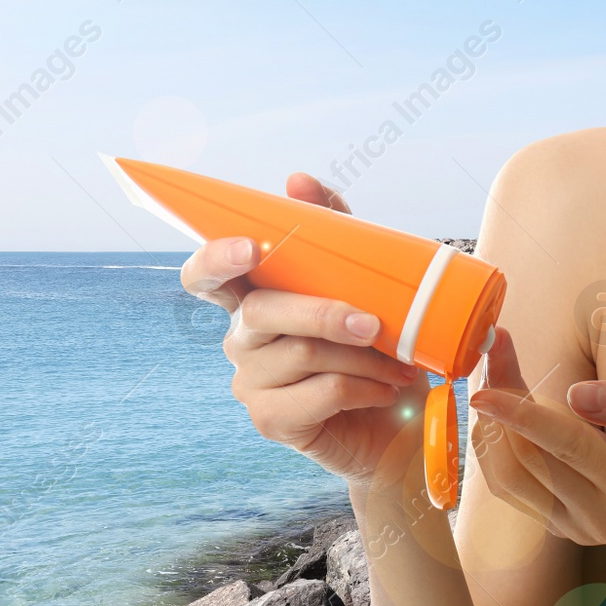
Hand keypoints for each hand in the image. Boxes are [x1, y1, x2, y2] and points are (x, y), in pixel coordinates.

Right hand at [178, 171, 431, 491]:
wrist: (400, 426)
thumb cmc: (377, 349)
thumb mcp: (364, 281)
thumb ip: (333, 231)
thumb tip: (296, 179)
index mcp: (254, 298)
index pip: (204, 275)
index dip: (214, 258)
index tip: (250, 247)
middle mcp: (241, 338)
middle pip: (262, 311)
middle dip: (324, 313)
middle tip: (373, 323)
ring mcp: (249, 382)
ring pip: (300, 353)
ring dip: (361, 358)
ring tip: (399, 365)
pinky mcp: (270, 421)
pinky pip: (319, 394)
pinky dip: (362, 388)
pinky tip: (384, 392)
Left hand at [468, 325, 605, 565]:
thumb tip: (576, 393)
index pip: (568, 448)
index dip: (523, 415)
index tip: (486, 389)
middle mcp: (597, 516)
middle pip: (528, 459)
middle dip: (501, 401)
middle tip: (493, 350)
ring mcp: (574, 529)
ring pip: (508, 478)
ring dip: (491, 423)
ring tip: (495, 372)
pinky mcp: (558, 527)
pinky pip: (513, 486)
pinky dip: (498, 444)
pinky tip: (503, 408)